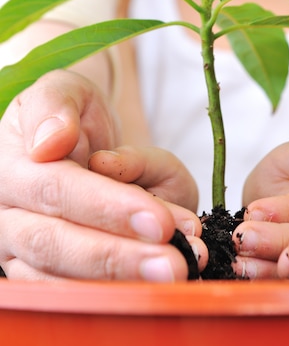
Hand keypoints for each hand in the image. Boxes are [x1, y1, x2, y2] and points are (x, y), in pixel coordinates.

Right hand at [0, 70, 205, 280]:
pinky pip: (73, 292)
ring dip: (122, 280)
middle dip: (118, 256)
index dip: (107, 207)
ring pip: (62, 277)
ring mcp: (20, 248)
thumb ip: (56, 105)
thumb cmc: (71, 114)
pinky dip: (118, 289)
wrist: (73, 138)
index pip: (57, 190)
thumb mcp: (66, 90)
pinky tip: (159, 280)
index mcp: (11, 166)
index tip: (159, 220)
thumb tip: (50, 143)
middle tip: (174, 262)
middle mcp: (8, 213)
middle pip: (56, 244)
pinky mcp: (42, 272)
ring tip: (177, 270)